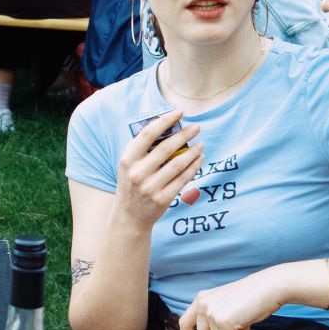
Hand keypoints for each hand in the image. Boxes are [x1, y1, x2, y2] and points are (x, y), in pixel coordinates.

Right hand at [114, 108, 201, 229]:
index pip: (148, 134)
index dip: (165, 121)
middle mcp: (137, 173)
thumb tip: (164, 126)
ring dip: (192, 152)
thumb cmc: (131, 184)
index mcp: (127, 159)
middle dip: (184, 135)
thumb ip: (141, 148)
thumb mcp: (128, 165)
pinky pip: (182, 179)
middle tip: (196, 127)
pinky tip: (199, 159)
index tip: (179, 113)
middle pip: (166, 148)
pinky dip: (193, 167)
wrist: (129, 216)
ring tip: (201, 144)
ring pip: (177, 164)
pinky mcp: (162, 199)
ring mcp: (150, 187)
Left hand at [176, 270, 286, 329]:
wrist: (269, 287)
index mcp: (201, 299)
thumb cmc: (251, 296)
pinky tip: (247, 322)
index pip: (185, 323)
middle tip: (236, 322)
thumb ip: (211, 315)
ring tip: (242, 319)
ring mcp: (212, 313)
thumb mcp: (223, 302)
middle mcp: (203, 305)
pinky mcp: (223, 322)